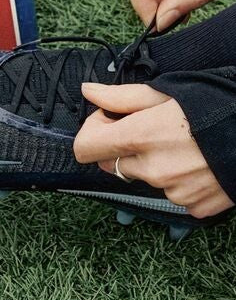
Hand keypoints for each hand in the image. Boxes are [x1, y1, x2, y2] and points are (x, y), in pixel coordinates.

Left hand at [75, 81, 233, 218]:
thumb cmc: (216, 107)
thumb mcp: (165, 93)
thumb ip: (121, 97)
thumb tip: (89, 92)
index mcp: (139, 137)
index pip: (84, 149)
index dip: (93, 131)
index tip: (110, 120)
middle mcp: (152, 170)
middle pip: (114, 163)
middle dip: (124, 146)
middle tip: (152, 128)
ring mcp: (174, 192)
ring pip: (146, 178)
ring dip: (154, 163)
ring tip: (184, 144)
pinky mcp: (194, 207)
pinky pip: (173, 193)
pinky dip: (179, 180)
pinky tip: (198, 163)